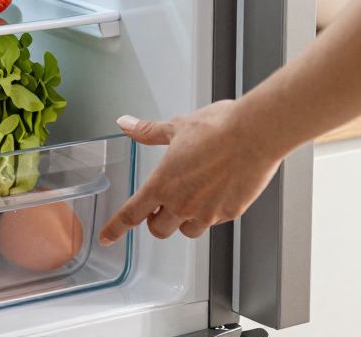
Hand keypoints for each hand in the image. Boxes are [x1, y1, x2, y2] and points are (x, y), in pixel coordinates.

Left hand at [99, 101, 282, 243]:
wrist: (255, 134)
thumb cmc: (218, 128)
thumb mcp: (177, 126)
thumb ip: (148, 131)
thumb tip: (126, 124)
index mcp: (163, 183)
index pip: (132, 213)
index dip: (115, 228)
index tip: (106, 238)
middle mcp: (182, 204)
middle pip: (159, 229)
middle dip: (158, 221)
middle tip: (163, 206)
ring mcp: (206, 213)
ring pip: (187, 230)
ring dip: (185, 220)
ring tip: (195, 196)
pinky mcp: (229, 214)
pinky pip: (214, 221)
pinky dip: (211, 212)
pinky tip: (219, 190)